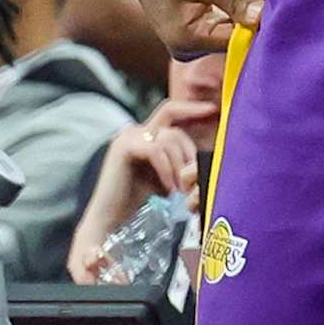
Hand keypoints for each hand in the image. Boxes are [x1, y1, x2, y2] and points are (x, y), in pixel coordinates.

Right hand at [68, 102, 201, 282]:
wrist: (110, 217)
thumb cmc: (138, 199)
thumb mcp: (165, 175)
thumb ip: (178, 162)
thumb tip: (202, 160)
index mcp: (145, 134)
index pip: (171, 111)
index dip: (191, 107)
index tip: (213, 110)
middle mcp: (135, 131)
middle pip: (172, 121)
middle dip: (189, 149)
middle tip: (194, 174)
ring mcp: (128, 137)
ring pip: (168, 138)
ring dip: (179, 165)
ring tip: (180, 190)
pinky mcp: (123, 148)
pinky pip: (156, 150)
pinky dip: (166, 170)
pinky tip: (169, 189)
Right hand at [115, 0, 262, 55]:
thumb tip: (262, 18)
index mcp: (185, 41)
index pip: (236, 41)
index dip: (257, 20)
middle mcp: (187, 49)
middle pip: (235, 37)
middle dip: (252, 12)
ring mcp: (191, 42)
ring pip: (234, 29)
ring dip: (246, 7)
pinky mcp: (197, 31)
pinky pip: (227, 23)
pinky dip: (237, 6)